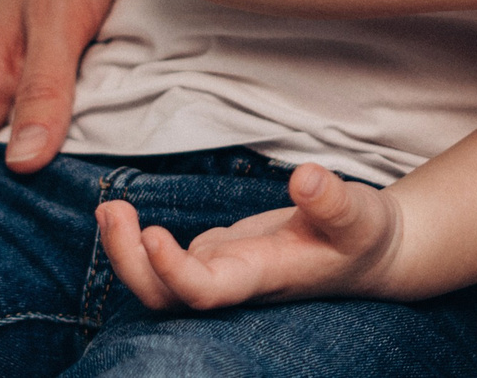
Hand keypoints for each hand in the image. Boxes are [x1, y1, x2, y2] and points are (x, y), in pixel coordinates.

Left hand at [97, 163, 407, 308]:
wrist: (368, 254)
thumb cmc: (363, 235)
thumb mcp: (360, 213)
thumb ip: (332, 199)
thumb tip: (305, 177)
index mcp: (264, 277)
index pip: (206, 292)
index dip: (173, 272)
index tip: (152, 234)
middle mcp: (235, 284)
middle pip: (166, 299)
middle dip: (129, 264)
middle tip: (111, 210)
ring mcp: (222, 273)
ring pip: (158, 286)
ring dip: (125, 254)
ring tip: (108, 209)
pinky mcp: (219, 258)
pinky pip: (165, 265)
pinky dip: (137, 245)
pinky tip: (122, 216)